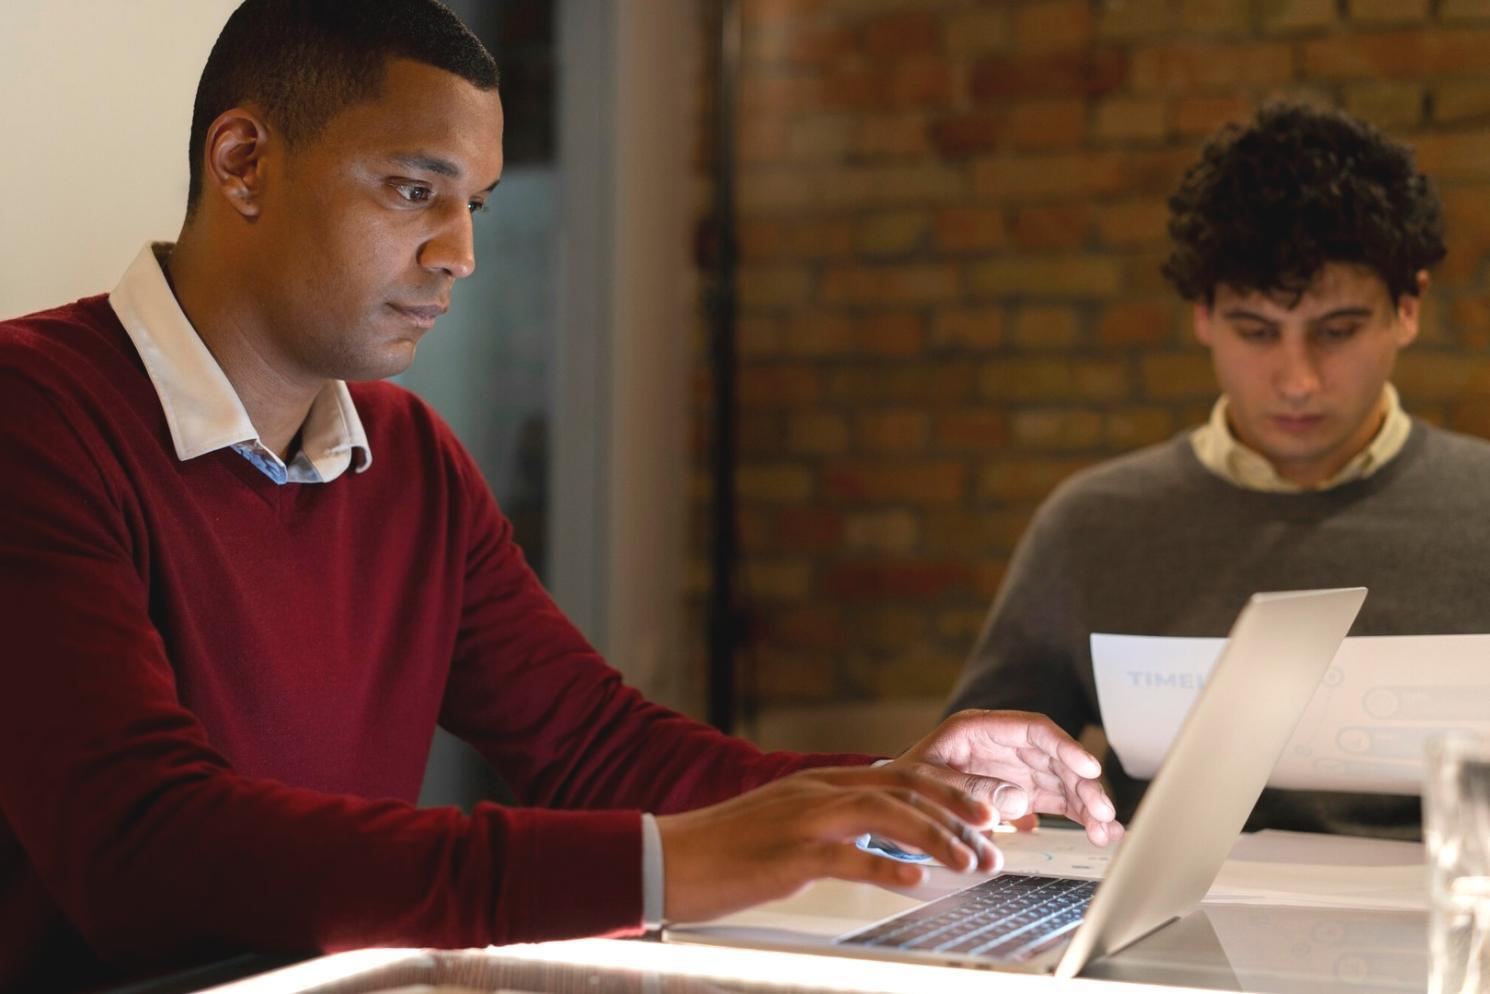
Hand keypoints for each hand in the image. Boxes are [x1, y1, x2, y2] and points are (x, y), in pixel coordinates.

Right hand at [656, 765, 1000, 922]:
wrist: (668, 856)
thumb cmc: (724, 849)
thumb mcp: (786, 823)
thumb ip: (832, 825)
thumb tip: (878, 843)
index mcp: (820, 784)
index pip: (899, 774)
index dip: (948, 789)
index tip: (983, 809)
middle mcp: (818, 792)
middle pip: (904, 787)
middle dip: (956, 809)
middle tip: (993, 834)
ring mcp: (804, 820)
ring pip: (886, 814)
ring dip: (936, 837)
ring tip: (968, 861)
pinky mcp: (789, 854)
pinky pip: (847, 857)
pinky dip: (885, 866)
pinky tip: (914, 881)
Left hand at [885, 710, 1123, 846]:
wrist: (887, 805)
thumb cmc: (901, 785)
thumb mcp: (926, 782)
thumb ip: (969, 788)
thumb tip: (1018, 800)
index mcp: (977, 728)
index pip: (1032, 729)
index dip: (1064, 746)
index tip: (1088, 768)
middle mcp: (1001, 745)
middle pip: (1054, 757)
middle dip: (1083, 784)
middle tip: (1103, 814)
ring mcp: (1011, 769)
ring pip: (1061, 780)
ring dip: (1086, 804)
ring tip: (1106, 832)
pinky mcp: (1016, 793)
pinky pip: (1054, 800)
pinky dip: (1075, 816)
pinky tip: (1095, 833)